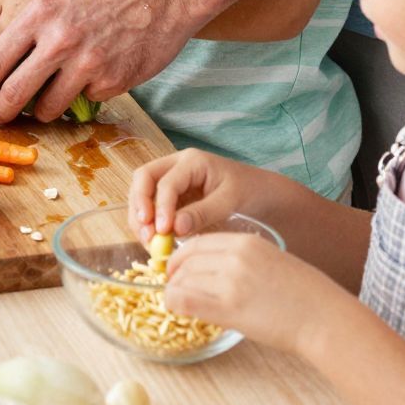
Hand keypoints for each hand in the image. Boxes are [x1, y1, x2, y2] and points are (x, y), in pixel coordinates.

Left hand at [0, 0, 189, 124]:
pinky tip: (98, 73)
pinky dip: (85, 93)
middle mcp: (59, 39)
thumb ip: (33, 24)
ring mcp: (87, 63)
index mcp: (40, 14)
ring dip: (43, 110)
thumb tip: (3, 61)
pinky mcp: (112, 81)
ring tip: (49, 100)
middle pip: (13, 92)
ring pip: (48, 106)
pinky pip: (85, 99)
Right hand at [128, 150, 261, 244]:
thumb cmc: (251, 192)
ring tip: (149, 242)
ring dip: (140, 217)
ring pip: (142, 193)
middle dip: (140, 206)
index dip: (161, 207)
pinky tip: (154, 241)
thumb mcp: (230, 201)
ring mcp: (172, 181)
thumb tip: (174, 228)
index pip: (166, 182)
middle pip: (144, 179)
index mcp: (192, 161)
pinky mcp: (173, 199)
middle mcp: (176, 166)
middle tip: (146, 233)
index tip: (163, 231)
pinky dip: (148, 223)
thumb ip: (202, 213)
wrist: (265, 196)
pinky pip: (152, 207)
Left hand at [164, 231, 339, 356]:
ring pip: (181, 280)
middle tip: (173, 288)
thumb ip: (241, 261)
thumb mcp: (270, 262)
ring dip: (175, 292)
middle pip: (186, 260)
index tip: (177, 270)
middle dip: (174, 275)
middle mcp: (235, 256)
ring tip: (180, 303)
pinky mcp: (228, 307)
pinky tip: (179, 310)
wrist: (323, 318)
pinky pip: (183, 300)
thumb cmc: (303, 296)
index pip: (198, 243)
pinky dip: (174, 304)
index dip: (181, 257)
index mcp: (246, 242)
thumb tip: (212, 272)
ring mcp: (230, 281)